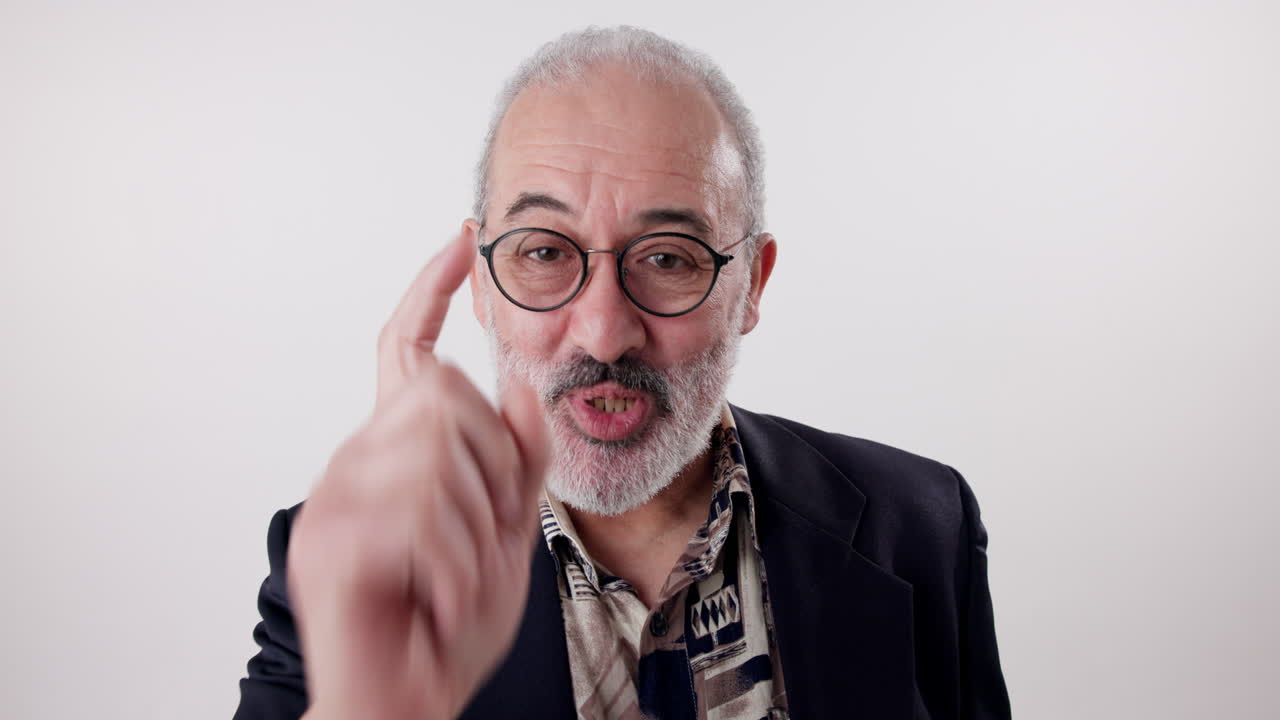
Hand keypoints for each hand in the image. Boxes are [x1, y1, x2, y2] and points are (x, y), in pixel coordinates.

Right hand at [289, 232, 550, 719]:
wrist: (407, 698)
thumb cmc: (450, 618)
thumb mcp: (508, 525)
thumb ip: (517, 453)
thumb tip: (521, 378)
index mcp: (400, 448)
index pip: (408, 348)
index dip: (433, 292)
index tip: (460, 243)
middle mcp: (360, 457)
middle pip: (444, 390)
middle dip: (493, 462)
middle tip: (484, 537)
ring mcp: (338, 495)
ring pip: (438, 446)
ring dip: (476, 526)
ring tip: (456, 580)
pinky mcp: (327, 539)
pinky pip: (417, 511)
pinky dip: (453, 565)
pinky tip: (437, 601)